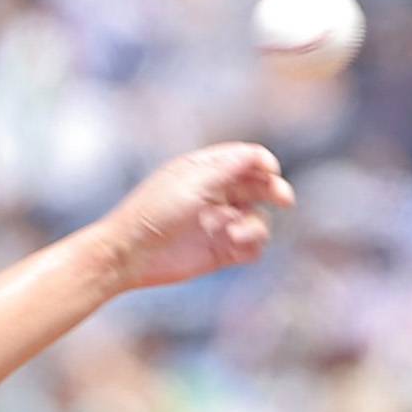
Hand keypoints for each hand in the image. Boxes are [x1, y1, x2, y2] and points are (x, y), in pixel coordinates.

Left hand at [97, 142, 295, 292]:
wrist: (128, 255)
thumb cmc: (154, 213)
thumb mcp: (192, 184)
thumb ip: (229, 168)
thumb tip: (260, 156)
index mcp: (204, 172)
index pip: (245, 160)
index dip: (262, 163)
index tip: (269, 170)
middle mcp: (214, 195)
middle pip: (259, 188)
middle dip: (274, 191)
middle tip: (283, 198)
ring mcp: (218, 223)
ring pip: (258, 219)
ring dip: (255, 224)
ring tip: (233, 233)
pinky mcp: (219, 251)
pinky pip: (251, 247)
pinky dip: (252, 245)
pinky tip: (235, 245)